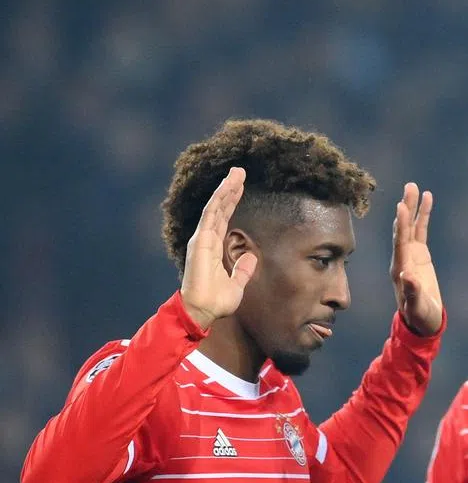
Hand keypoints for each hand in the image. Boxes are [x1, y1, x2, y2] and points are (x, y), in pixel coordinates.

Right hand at [180, 167, 257, 328]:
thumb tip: (251, 257)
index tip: (240, 187)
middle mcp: (205, 239)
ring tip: (236, 173)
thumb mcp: (237, 284)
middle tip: (239, 171)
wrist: (201, 311)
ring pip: (215, 207)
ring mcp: (202, 238)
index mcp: (213, 247)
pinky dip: (219, 200)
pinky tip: (227, 187)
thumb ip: (242, 270)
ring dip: (225, 189)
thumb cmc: (215, 302)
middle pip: (219, 208)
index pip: (223, 218)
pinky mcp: (200, 241)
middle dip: (229, 189)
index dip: (231, 202)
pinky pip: (211, 215)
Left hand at [391, 183, 443, 335]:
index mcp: (400, 268)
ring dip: (413, 206)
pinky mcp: (419, 253)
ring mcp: (410, 253)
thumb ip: (412, 291)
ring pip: (411, 225)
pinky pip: (421, 230)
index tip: (401, 206)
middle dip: (406, 207)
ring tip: (415, 187)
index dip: (401, 225)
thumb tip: (408, 275)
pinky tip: (427, 198)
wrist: (423, 319)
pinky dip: (423, 215)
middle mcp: (402, 257)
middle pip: (403, 228)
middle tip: (409, 187)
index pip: (400, 242)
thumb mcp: (417, 306)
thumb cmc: (419, 315)